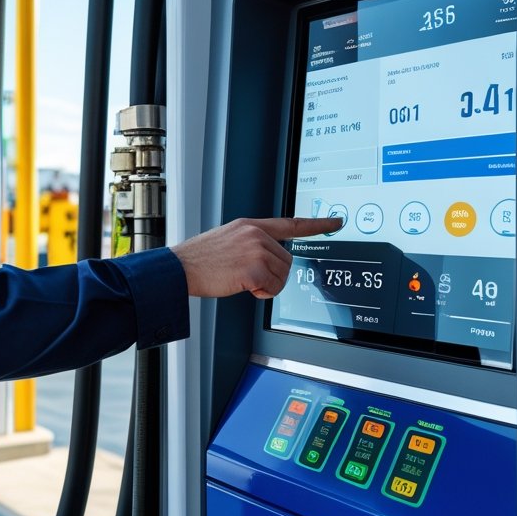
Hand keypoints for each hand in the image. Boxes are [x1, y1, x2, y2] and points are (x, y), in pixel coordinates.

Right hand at [170, 217, 342, 298]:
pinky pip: (273, 287)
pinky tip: (243, 287)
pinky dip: (261, 293)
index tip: (337, 222)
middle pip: (287, 260)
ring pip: (282, 276)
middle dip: (273, 274)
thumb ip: (250, 242)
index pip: (290, 223)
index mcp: (250, 225)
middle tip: (250, 278)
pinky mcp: (254, 268)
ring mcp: (256, 249)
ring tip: (242, 281)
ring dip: (266, 285)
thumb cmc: (199, 259)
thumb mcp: (227, 239)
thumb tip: (268, 258)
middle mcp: (256, 234)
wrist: (179, 268)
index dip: (317, 224)